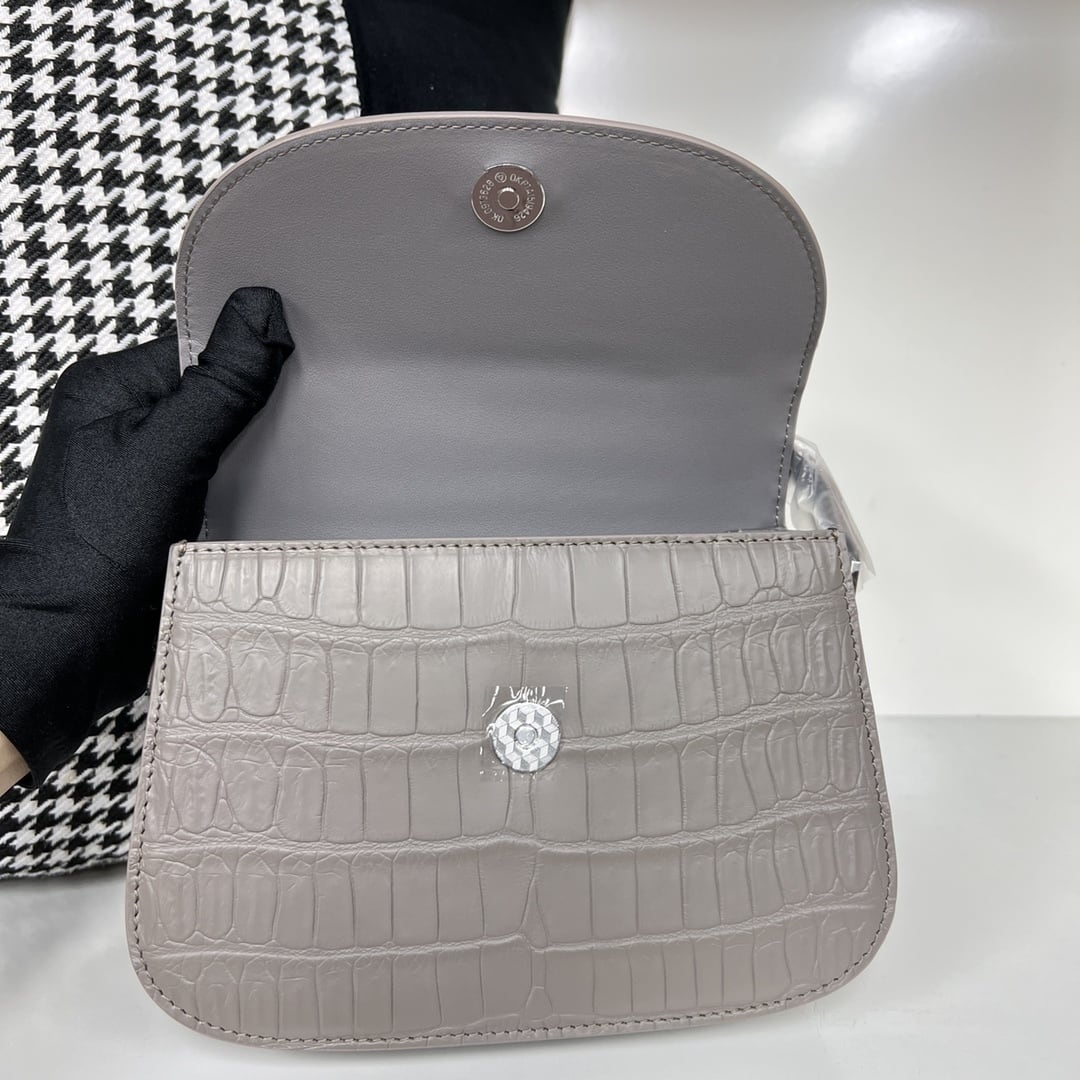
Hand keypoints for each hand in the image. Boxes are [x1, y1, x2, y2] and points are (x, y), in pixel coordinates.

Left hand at [0, 287, 293, 788]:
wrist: (71, 646)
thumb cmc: (90, 551)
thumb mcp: (165, 453)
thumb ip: (217, 385)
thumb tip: (259, 310)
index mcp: (112, 389)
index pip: (202, 346)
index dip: (254, 353)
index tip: (304, 362)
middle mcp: (130, 424)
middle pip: (220, 392)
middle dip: (265, 408)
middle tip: (311, 420)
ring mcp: (154, 471)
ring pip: (230, 441)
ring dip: (266, 455)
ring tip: (302, 463)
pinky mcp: (175, 512)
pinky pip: (230, 483)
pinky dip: (258, 490)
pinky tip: (284, 500)